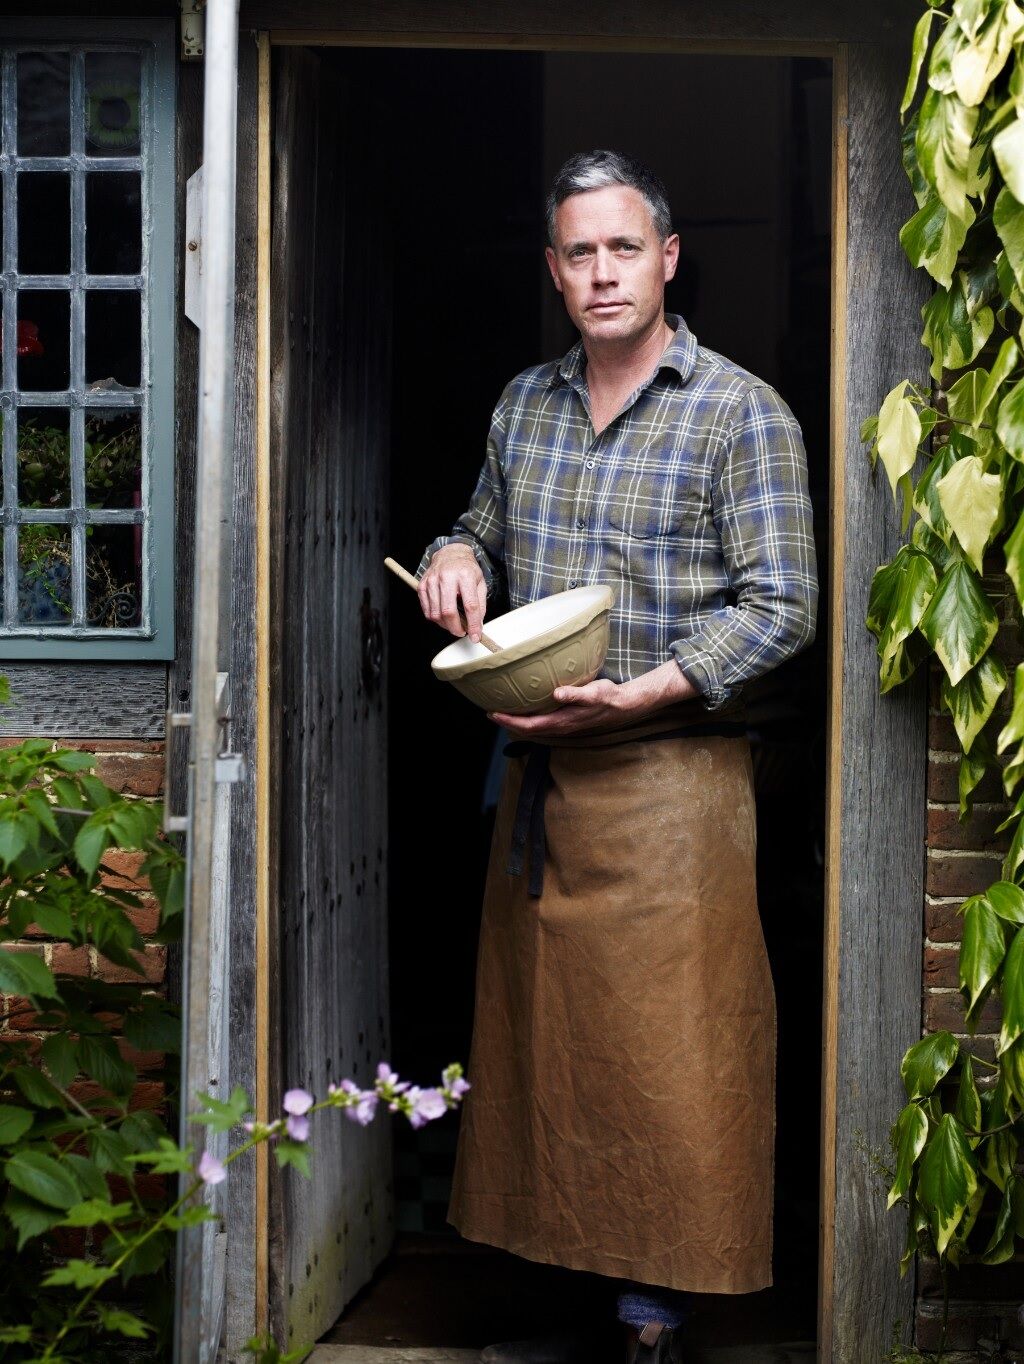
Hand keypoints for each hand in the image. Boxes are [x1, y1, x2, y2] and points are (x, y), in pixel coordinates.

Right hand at [418, 543, 487, 640]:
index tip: (475, 636)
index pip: (470, 605)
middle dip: (456, 628)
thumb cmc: (466, 569)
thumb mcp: (480, 583)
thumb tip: (477, 625)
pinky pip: (426, 610)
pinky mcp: (422, 585)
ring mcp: (432, 581)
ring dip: (445, 625)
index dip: (473, 624)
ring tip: (453, 624)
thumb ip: (480, 605)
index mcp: (465, 575)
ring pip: (436, 613)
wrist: (450, 553)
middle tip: (461, 632)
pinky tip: (443, 617)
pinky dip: (435, 618)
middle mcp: (447, 577)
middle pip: (449, 611)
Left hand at [490, 661, 697, 738]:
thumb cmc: (608, 697)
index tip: (492, 713)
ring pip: (534, 727)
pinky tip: (526, 707)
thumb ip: (576, 694)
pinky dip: (529, 717)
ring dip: (517, 721)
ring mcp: (563, 725)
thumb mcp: (594, 693)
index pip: (529, 725)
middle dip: (507, 722)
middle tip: (490, 711)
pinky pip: (542, 721)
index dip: (509, 721)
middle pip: (527, 729)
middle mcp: (560, 726)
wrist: (624, 706)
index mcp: (562, 721)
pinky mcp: (566, 720)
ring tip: (503, 710)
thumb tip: (557, 693)